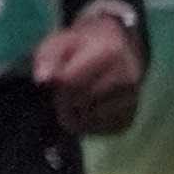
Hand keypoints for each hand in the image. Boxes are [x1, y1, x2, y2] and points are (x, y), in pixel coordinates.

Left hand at [34, 2, 144, 138]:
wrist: (116, 51)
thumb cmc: (82, 47)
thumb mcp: (61, 42)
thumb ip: (47, 57)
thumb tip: (42, 79)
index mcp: (110, 54)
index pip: (71, 82)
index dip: (57, 86)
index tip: (56, 82)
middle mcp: (127, 79)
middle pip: (79, 103)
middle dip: (63, 101)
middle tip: (64, 92)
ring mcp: (131, 101)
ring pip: (87, 120)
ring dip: (73, 114)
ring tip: (75, 99)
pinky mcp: (128, 120)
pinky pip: (96, 130)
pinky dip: (84, 124)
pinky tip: (86, 109)